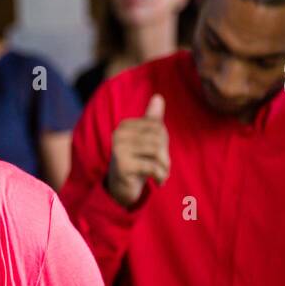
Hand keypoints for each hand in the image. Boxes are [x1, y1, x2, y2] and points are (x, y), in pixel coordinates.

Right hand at [106, 93, 169, 207]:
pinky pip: (151, 166)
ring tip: (163, 175)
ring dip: (165, 166)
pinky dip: (160, 176)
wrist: (120, 188)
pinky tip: (159, 182)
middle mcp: (119, 134)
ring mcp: (119, 149)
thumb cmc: (136, 161)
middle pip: (157, 137)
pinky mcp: (122, 166)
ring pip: (156, 151)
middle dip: (165, 154)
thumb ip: (152, 120)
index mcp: (125, 126)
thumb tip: (158, 97)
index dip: (164, 141)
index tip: (161, 155)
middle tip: (164, 168)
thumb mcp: (145, 141)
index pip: (157, 126)